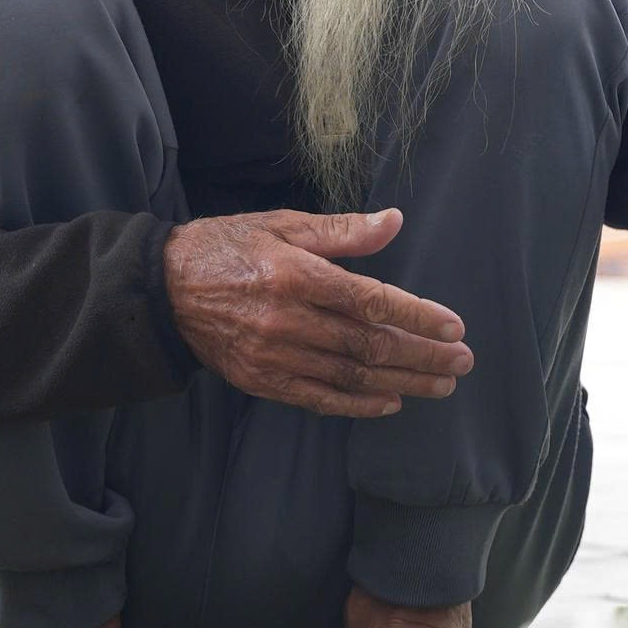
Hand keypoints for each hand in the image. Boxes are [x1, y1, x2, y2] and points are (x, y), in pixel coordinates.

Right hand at [163, 208, 471, 417]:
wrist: (164, 288)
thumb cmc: (229, 246)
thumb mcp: (284, 225)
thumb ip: (342, 230)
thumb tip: (395, 221)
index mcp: (298, 275)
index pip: (371, 301)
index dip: (417, 316)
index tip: (454, 327)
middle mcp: (288, 320)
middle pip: (369, 345)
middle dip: (422, 355)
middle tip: (462, 362)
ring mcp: (274, 355)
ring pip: (350, 376)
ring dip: (402, 383)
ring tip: (441, 385)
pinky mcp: (260, 380)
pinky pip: (318, 399)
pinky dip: (357, 406)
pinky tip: (391, 403)